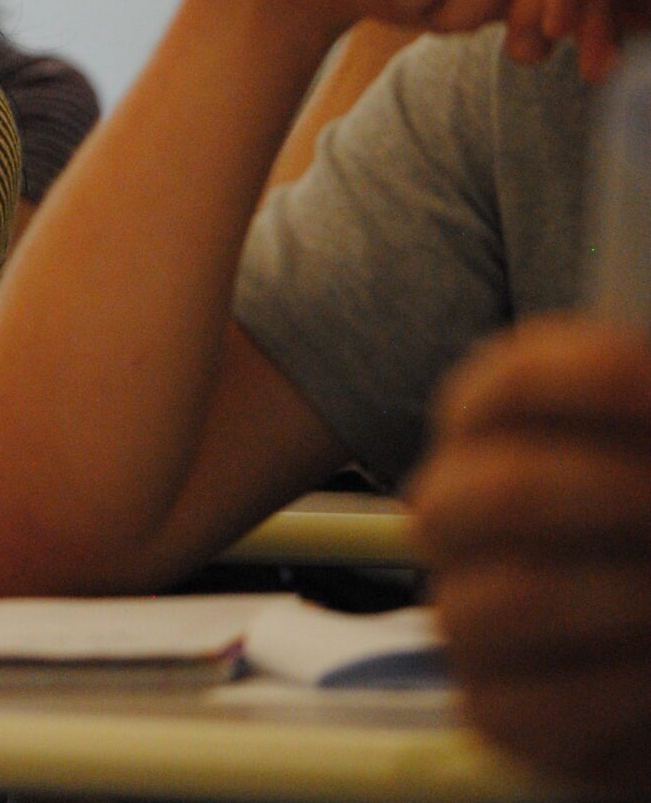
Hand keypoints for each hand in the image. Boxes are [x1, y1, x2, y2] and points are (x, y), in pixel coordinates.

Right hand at [411, 317, 650, 792]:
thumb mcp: (648, 457)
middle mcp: (457, 511)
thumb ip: (643, 415)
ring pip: (511, 601)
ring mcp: (465, 609)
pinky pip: (533, 706)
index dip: (596, 383)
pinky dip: (619, 693)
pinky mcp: (491, 705)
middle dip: (613, 499)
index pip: (512, 385)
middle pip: (499, 493)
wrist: (649, 637)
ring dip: (623, 600)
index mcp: (496, 426)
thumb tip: (647, 410)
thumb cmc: (646, 530)